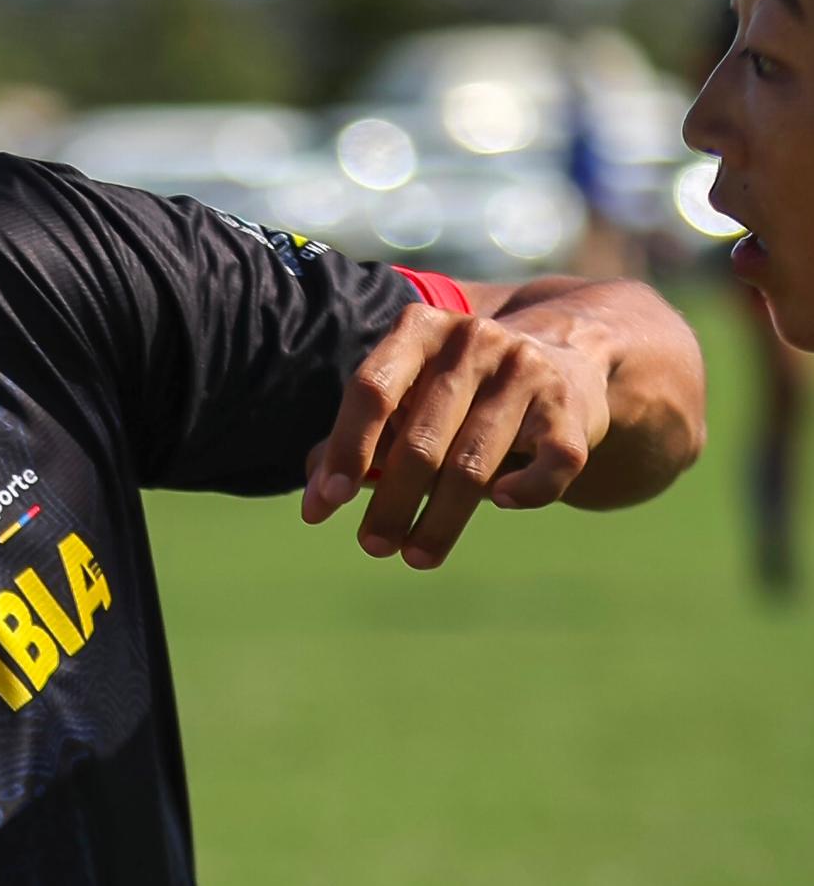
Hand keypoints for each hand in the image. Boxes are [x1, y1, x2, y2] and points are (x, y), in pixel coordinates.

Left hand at [303, 296, 613, 564]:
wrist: (568, 357)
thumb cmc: (463, 390)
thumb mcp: (409, 394)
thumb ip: (361, 437)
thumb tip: (314, 492)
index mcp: (421, 329)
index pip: (372, 391)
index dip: (345, 450)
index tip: (326, 504)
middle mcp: (474, 339)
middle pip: (420, 441)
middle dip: (391, 503)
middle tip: (372, 546)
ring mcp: (527, 371)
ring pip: (473, 466)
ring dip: (440, 521)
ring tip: (415, 556)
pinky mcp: (571, 408)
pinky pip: (548, 467)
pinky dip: (524, 493)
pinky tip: (502, 502)